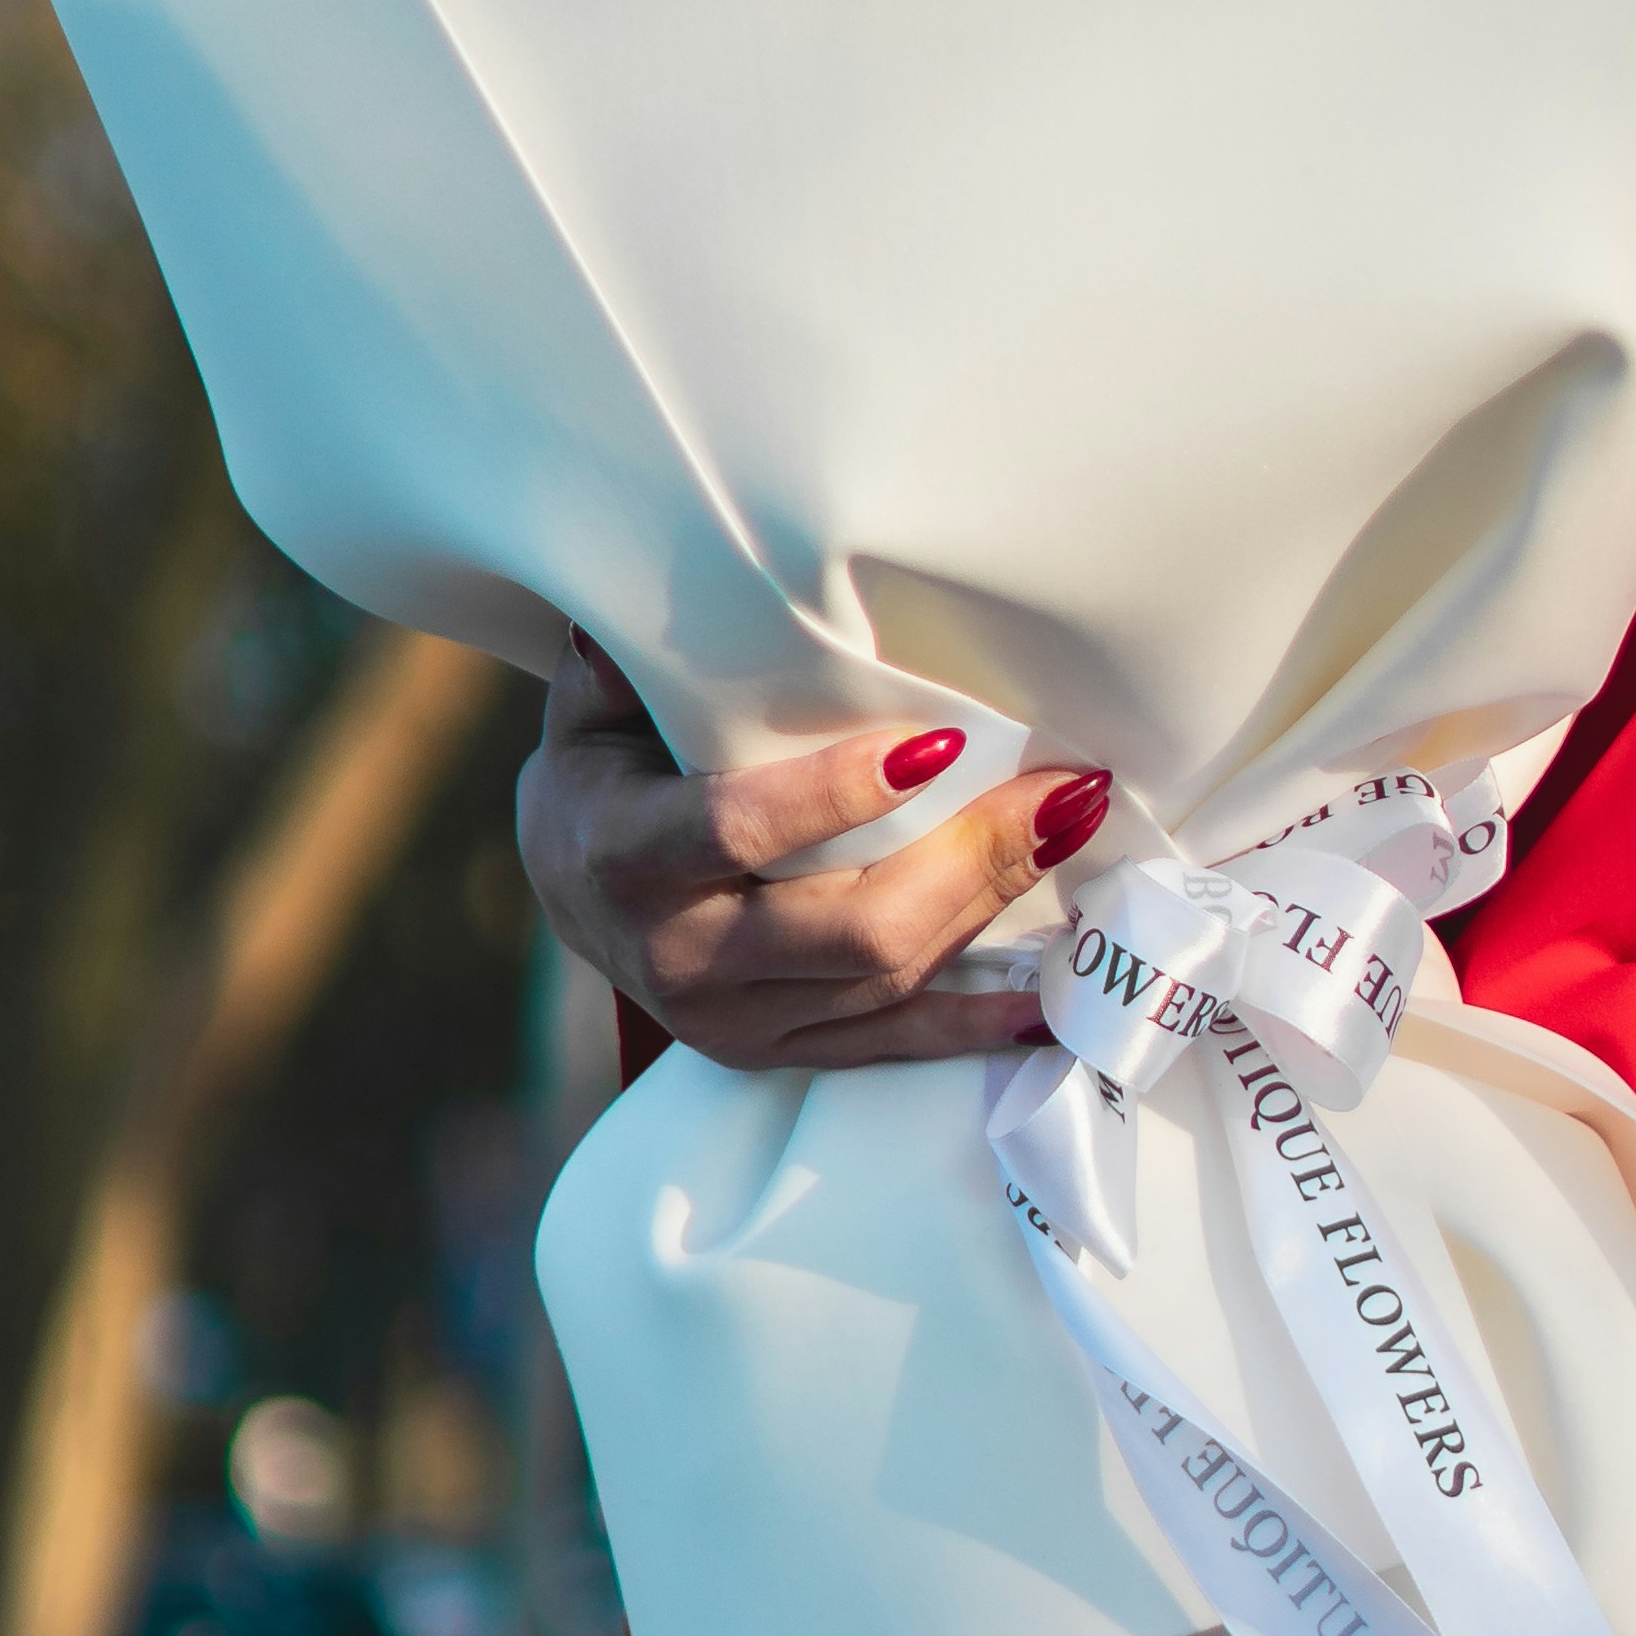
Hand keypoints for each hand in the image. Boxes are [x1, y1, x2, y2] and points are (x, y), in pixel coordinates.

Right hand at [521, 630, 1106, 1070]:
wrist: (565, 884)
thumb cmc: (607, 766)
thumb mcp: (601, 704)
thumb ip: (653, 658)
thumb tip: (720, 580)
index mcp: (626, 856)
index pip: (739, 829)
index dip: (838, 794)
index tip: (943, 741)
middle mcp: (678, 956)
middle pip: (850, 926)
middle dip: (971, 855)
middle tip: (1060, 790)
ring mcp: (728, 1022)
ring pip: (885, 980)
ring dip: (992, 907)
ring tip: (1071, 833)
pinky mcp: (771, 1055)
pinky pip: (888, 1047)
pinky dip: (973, 1023)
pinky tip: (1047, 997)